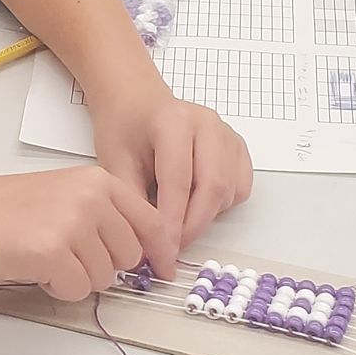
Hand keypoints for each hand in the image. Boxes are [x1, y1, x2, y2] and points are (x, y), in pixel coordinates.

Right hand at [0, 166, 169, 299]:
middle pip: (129, 257)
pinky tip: (32, 269)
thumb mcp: (57, 196)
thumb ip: (98, 215)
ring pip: (104, 278)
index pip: (150, 221)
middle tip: (64, 258)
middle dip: (101, 267)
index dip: (158, 252)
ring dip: (75, 279)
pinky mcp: (53, 252)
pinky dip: (56, 289)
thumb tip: (133, 251)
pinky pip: (77, 290)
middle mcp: (90, 197)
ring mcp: (73, 223)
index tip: (164, 269)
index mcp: (95, 180)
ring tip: (41, 258)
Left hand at [91, 84, 252, 256]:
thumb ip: (134, 205)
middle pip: (212, 186)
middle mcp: (207, 124)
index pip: (179, 180)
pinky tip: (196, 201)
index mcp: (173, 122)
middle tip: (172, 247)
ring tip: (177, 219)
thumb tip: (150, 247)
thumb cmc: (125, 128)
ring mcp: (226, 134)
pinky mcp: (237, 147)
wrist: (138, 103)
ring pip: (228, 191)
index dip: (172, 221)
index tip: (164, 251)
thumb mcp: (115, 164)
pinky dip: (221, 205)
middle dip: (193, 226)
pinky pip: (240, 188)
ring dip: (205, 217)